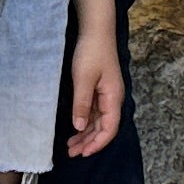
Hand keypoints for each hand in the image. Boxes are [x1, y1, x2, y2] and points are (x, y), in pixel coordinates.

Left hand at [64, 17, 124, 156]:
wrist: (96, 30)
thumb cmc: (92, 51)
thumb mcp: (83, 78)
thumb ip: (82, 103)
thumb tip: (79, 127)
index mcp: (113, 98)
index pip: (109, 129)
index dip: (97, 143)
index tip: (83, 153)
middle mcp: (112, 99)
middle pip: (104, 128)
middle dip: (89, 142)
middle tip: (71, 153)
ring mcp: (106, 95)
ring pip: (98, 121)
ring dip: (86, 134)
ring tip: (70, 145)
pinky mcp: (99, 90)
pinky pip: (94, 112)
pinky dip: (84, 122)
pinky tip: (75, 128)